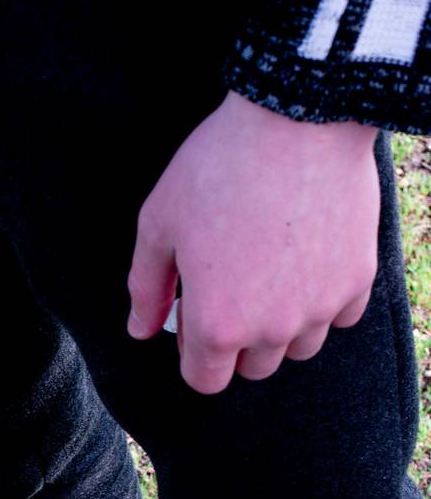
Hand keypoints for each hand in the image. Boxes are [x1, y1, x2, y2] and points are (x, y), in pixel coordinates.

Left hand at [126, 91, 380, 393]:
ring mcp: (320, 307)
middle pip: (253, 368)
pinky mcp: (357, 280)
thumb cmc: (216, 168)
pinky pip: (338, 315)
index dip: (194, 353)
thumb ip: (146, 287)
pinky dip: (323, 298)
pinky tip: (306, 258)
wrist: (298, 118)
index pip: (205, 380)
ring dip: (282, 325)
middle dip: (237, 340)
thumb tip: (140, 330)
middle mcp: (272, 330)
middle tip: (231, 283)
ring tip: (269, 271)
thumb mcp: (159, 224)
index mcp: (217, 325)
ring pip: (298, 347)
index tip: (196, 316)